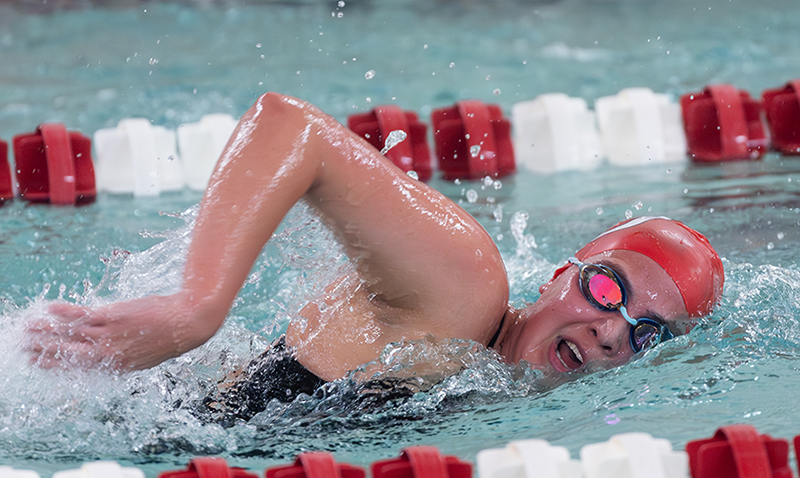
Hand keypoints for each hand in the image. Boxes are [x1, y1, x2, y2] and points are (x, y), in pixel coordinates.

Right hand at [24, 293, 213, 370]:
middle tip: (23, 347)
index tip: (39, 363)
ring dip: (45, 331)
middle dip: (43, 351)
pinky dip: (64, 312)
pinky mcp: (113, 317)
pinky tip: (49, 309)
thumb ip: (128, 352)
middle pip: (68, 354)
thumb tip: (116, 348)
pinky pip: (82, 316)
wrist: (189, 323)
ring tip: (27, 328)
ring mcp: (110, 336)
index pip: (80, 368)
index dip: (56, 365)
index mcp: (118, 366)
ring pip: (69, 335)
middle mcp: (109, 355)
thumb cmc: (172, 334)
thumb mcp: (148, 352)